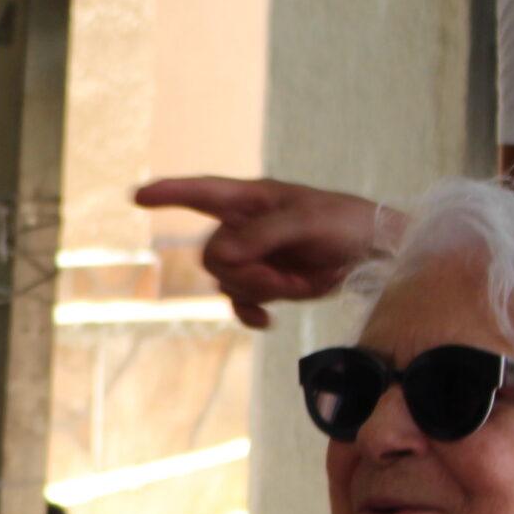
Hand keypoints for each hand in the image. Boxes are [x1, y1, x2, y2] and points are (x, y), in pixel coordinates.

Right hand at [134, 175, 388, 327]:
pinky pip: (238, 301)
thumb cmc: (347, 223)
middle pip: (212, 254)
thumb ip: (263, 235)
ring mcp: (255, 256)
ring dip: (256, 290)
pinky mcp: (267, 282)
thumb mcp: (308, 221)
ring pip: (226, 280)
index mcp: (252, 199)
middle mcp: (246, 226)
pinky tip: (266, 320)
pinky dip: (248, 311)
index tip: (136, 197)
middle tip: (279, 278)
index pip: (201, 193)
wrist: (377, 254)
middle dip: (242, 272)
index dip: (169, 194)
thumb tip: (221, 254)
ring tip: (293, 288)